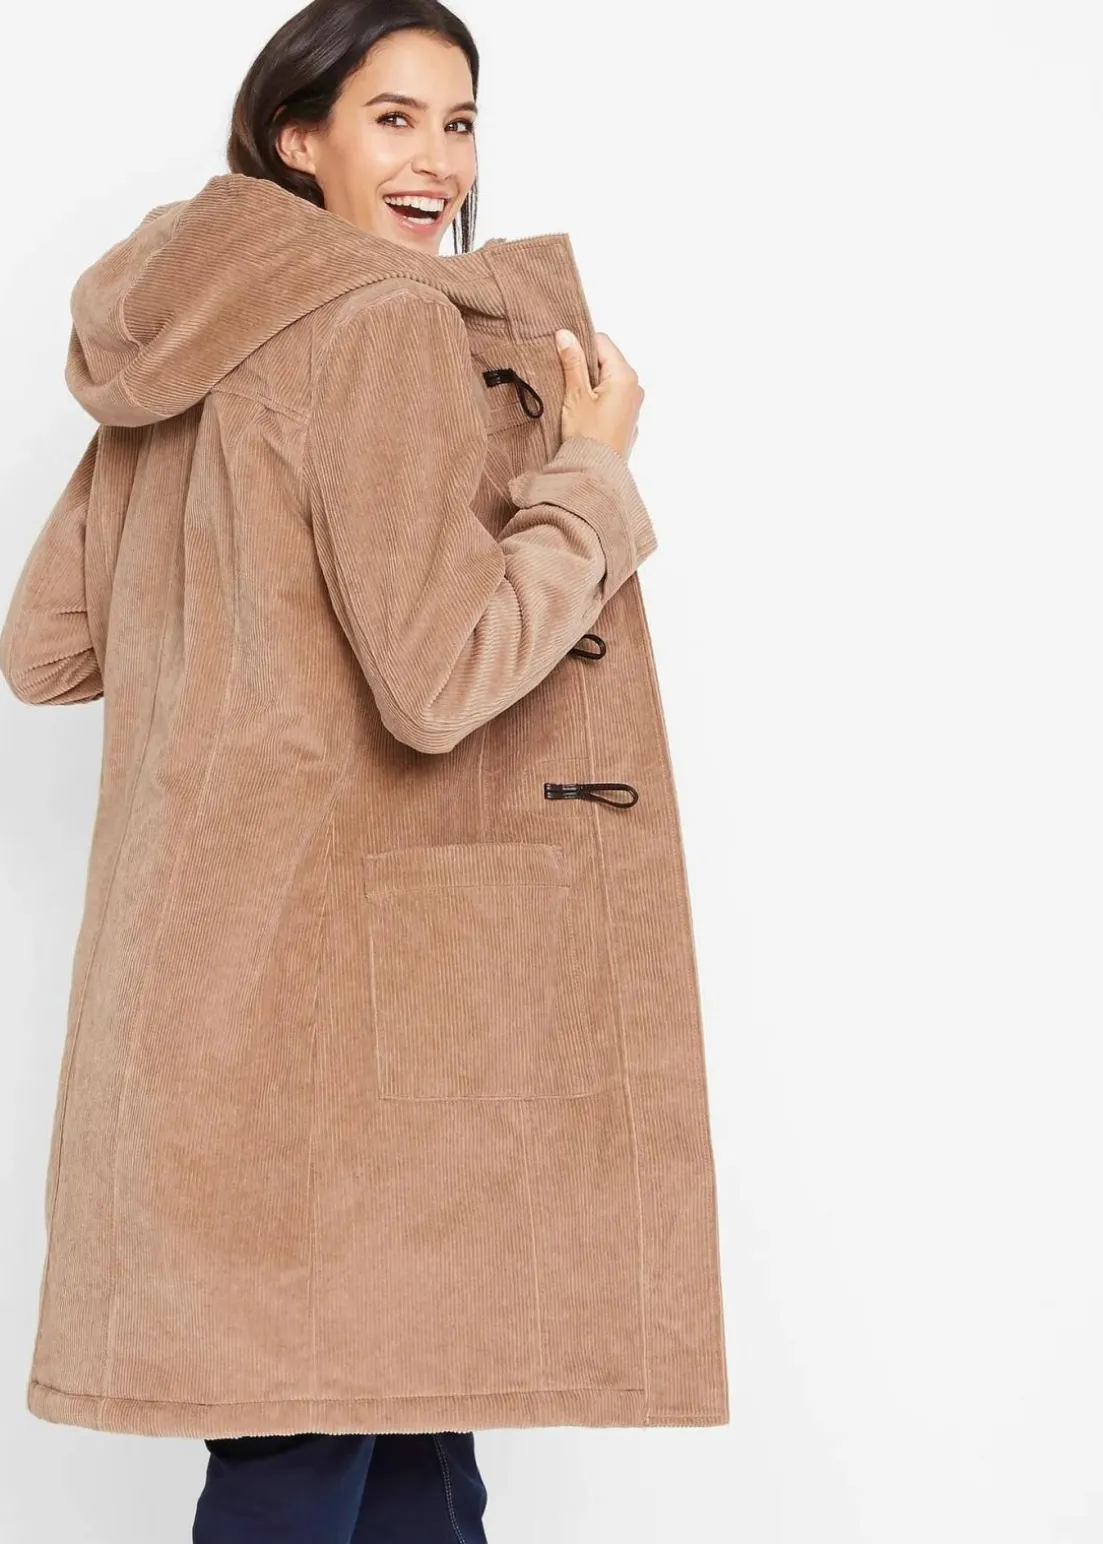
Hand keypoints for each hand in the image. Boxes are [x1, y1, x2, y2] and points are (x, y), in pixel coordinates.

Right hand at [555, 329, 642, 459]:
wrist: (596, 474)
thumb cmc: (587, 436)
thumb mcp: (575, 395)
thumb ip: (572, 362)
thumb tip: (565, 334)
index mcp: (624, 376)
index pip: (602, 342)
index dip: (581, 346)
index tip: (564, 358)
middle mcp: (635, 388)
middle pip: (607, 362)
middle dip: (586, 366)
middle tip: (567, 381)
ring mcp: (634, 406)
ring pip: (610, 381)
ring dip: (592, 384)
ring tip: (575, 400)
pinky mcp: (628, 422)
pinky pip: (614, 400)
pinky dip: (599, 400)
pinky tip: (585, 414)